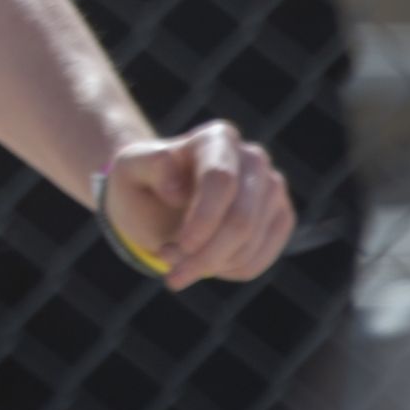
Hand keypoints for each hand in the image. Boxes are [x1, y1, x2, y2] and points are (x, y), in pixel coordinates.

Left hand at [102, 122, 294, 291]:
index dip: (200, 221)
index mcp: (218, 138)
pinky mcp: (280, 220)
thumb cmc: (142, 180)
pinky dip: (225, 271)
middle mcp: (254, 159)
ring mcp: (272, 190)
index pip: (221, 182)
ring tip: (175, 259)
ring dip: (208, 265)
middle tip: (170, 268)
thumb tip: (177, 187)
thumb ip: (149, 166)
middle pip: (241, 220)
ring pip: (250, 246)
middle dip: (203, 254)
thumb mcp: (129, 168)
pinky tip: (200, 261)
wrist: (157, 197)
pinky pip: (259, 261)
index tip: (171, 249)